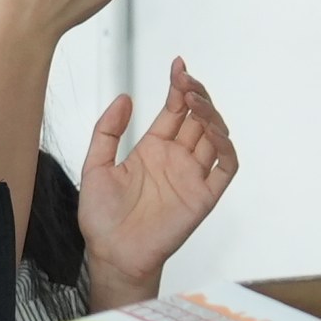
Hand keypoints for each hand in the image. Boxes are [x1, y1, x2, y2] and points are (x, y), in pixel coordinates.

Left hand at [78, 59, 239, 309]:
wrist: (111, 254)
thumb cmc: (102, 219)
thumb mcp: (94, 165)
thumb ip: (107, 131)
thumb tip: (124, 98)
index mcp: (153, 150)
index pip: (174, 110)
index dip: (179, 87)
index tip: (178, 66)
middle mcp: (176, 160)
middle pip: (197, 118)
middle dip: (196, 95)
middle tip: (186, 80)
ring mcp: (192, 177)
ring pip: (214, 137)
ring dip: (210, 115)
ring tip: (195, 101)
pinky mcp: (203, 197)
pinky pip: (225, 169)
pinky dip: (225, 149)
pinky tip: (213, 132)